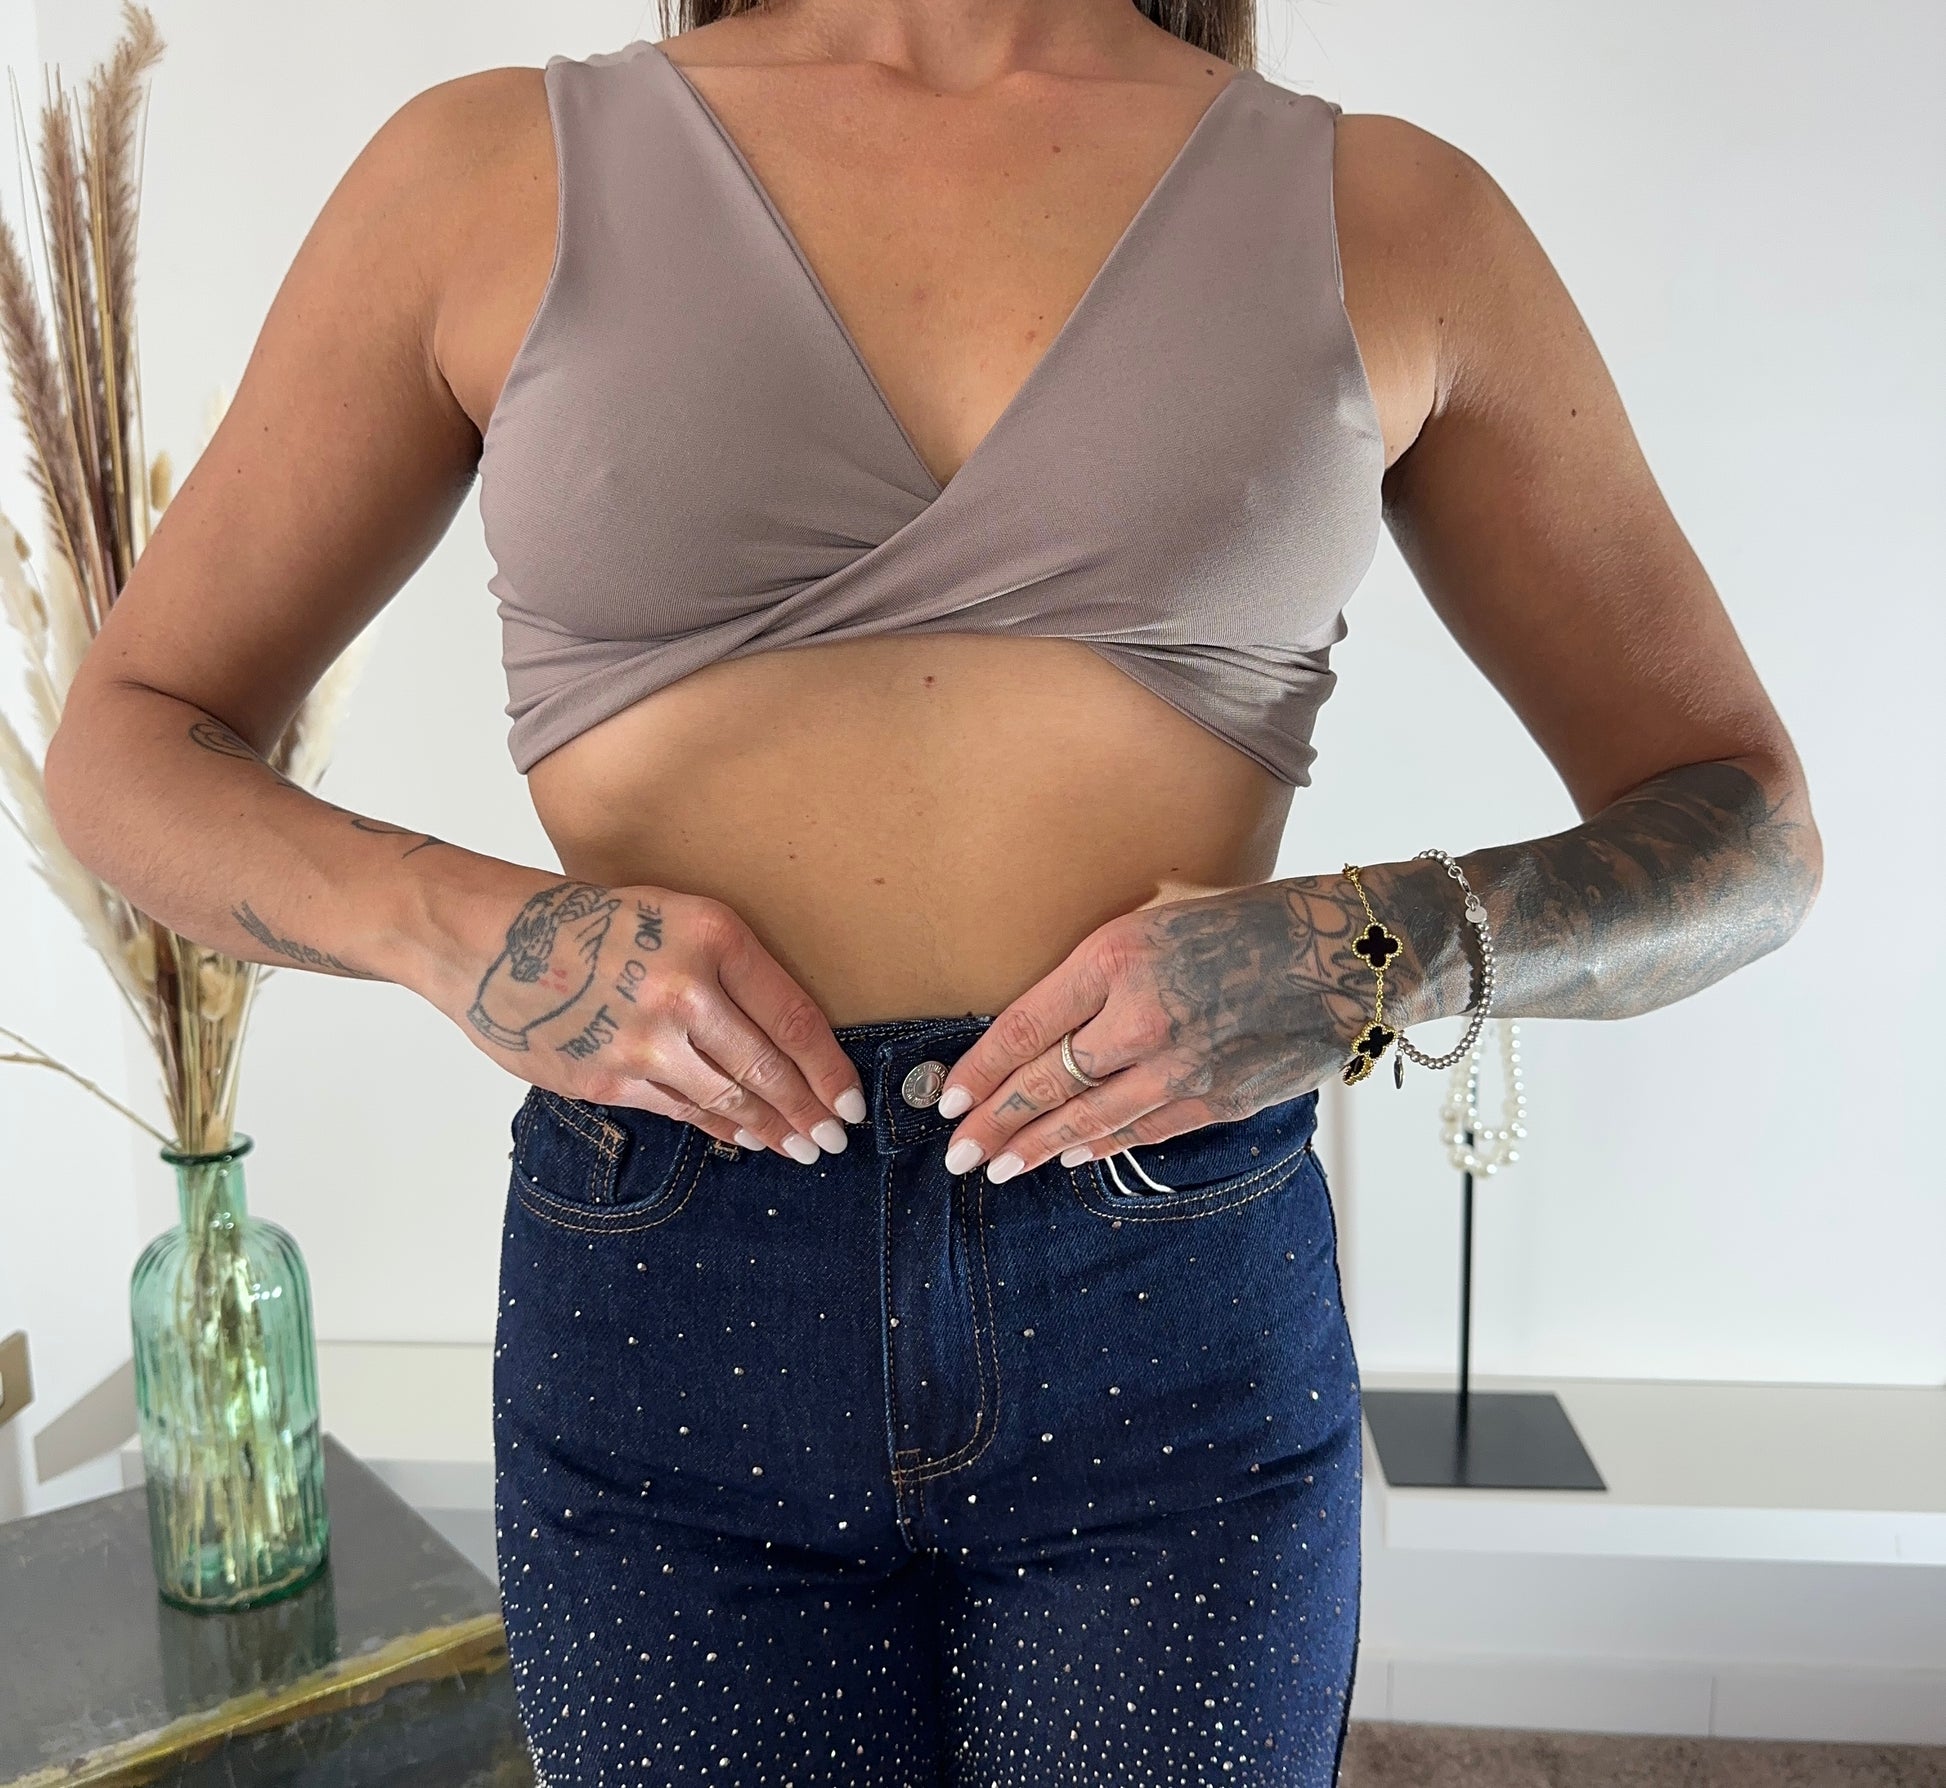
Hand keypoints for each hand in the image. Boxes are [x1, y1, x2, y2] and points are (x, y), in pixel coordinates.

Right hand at [427, 873, 866, 1160]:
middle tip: (835, 1138)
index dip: (829, 1068)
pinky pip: (682, 1111)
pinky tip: (746, 1137)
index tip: (851, 1099)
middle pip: (769, 1066)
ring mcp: (645, 1039)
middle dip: (810, 1110)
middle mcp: (685, 989)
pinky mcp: (609, 1077)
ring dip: (773, 1128)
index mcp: (712, 936)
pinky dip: (721, 1127)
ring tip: (802, 1147)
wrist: (492, 941)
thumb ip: (729, 968)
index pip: (793, 1017)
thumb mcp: (674, 915)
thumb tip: (785, 1035)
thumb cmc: (589, 923)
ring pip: (729, 1096)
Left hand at [933, 869, 1454, 1182]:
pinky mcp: (1221, 1098)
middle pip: (1046, 1084)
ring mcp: (1183, 1065)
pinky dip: (1101, 1148)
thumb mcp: (1161, 913)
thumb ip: (1102, 964)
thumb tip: (1041, 1016)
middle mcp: (1143, 1014)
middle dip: (994, 1125)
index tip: (947, 1097)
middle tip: (957, 1154)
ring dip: (1037, 1150)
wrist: (1350, 953)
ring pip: (1090, 1121)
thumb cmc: (1249, 919)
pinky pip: (1144, 1131)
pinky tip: (1071, 1157)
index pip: (1025, 1026)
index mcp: (1119, 955)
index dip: (979, 1070)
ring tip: (998, 1169)